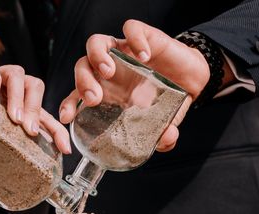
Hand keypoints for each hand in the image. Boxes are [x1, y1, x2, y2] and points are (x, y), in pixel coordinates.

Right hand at [0, 60, 70, 153]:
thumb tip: (5, 185)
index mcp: (18, 105)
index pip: (45, 115)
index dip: (58, 131)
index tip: (64, 150)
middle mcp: (10, 89)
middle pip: (36, 87)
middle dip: (37, 110)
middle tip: (30, 131)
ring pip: (17, 74)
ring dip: (19, 97)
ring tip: (15, 117)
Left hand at [60, 20, 213, 151]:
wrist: (191, 79)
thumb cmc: (166, 101)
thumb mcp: (162, 124)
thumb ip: (162, 137)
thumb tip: (167, 140)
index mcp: (107, 92)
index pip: (78, 95)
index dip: (69, 105)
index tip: (67, 118)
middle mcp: (110, 70)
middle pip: (82, 68)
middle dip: (82, 82)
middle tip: (94, 98)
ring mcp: (124, 51)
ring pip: (96, 43)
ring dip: (97, 56)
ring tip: (109, 71)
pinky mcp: (143, 37)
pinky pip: (131, 29)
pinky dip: (134, 39)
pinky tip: (144, 56)